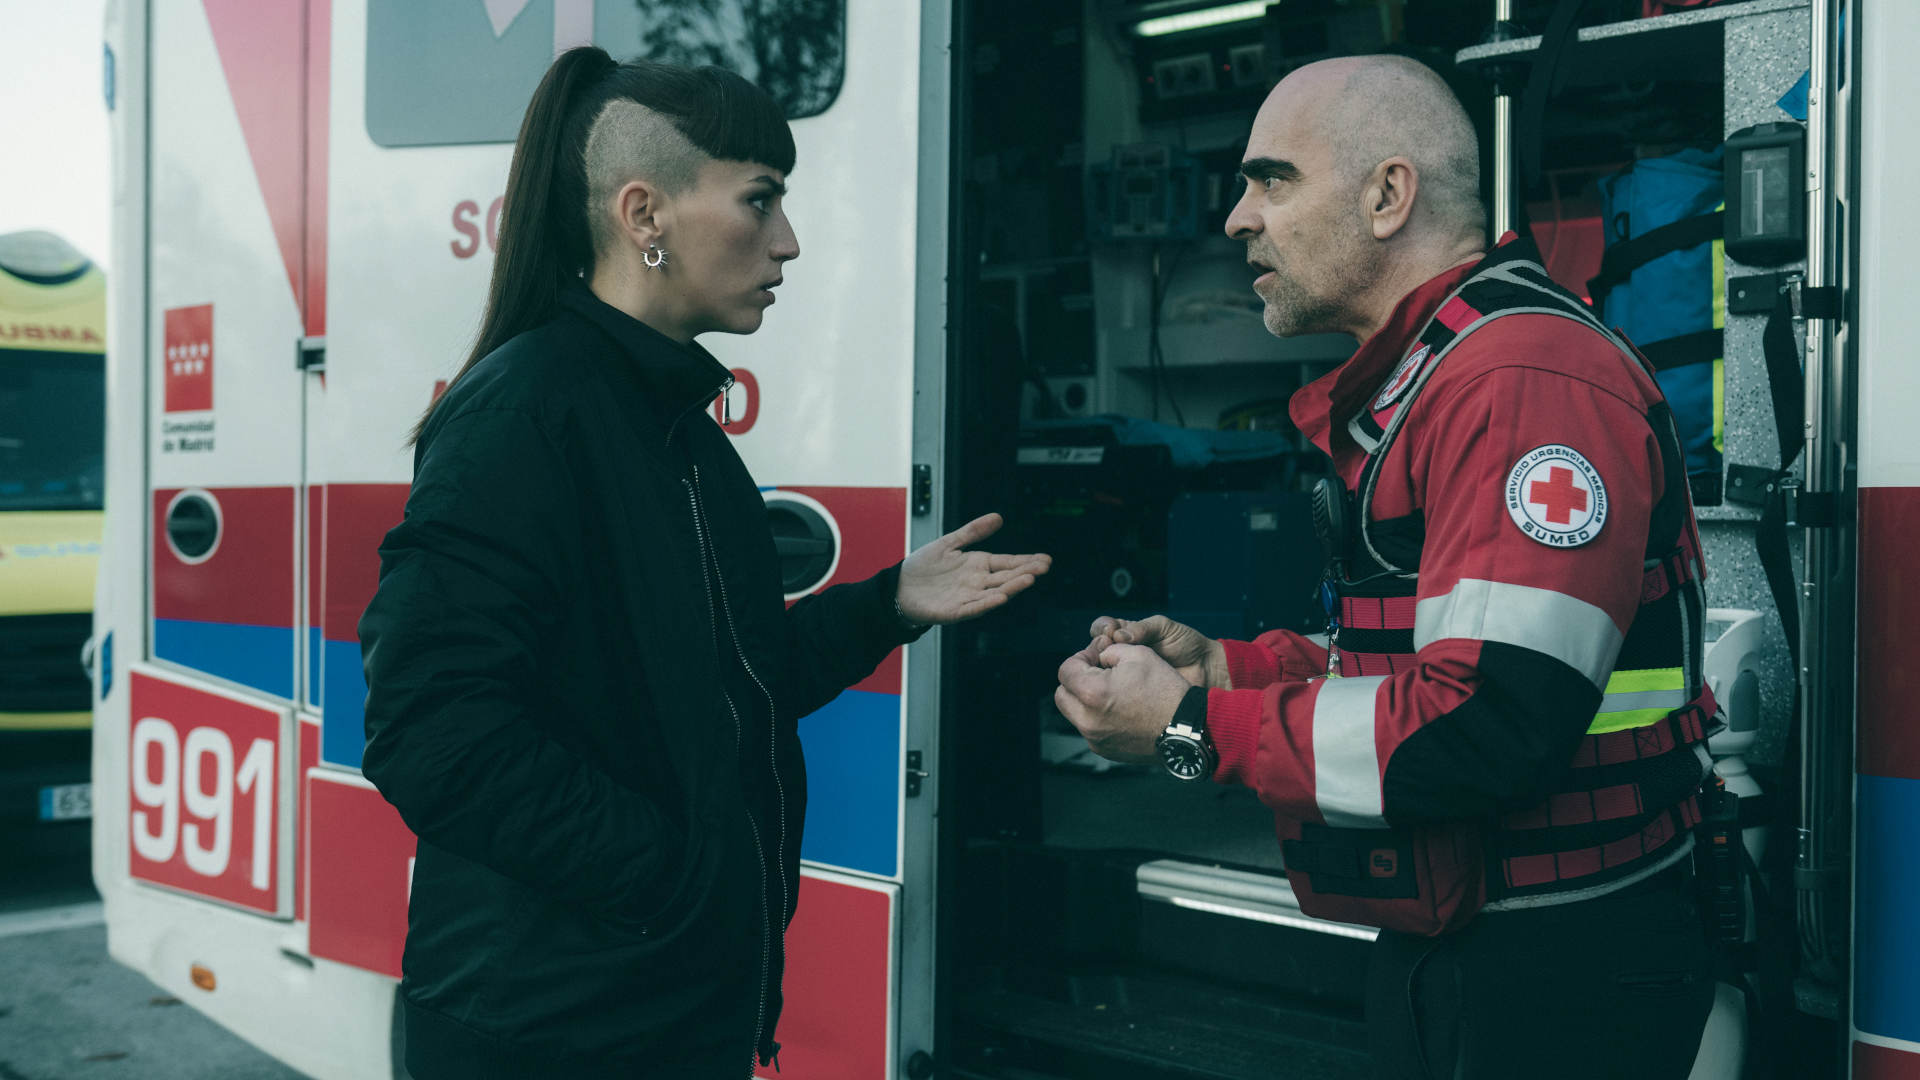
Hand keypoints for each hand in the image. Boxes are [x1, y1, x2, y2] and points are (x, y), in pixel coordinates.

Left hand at [896, 513, 1050, 624]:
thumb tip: (998, 517)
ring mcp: (967, 597)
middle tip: (1044, 567)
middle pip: (1006, 577)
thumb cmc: (924, 566)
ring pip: (995, 592)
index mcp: (978, 566)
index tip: (1045, 559)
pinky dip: (987, 603)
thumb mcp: (949, 543)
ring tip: (1028, 579)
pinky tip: (1001, 597)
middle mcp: (977, 583)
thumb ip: (973, 531)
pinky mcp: (954, 611)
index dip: (1026, 561)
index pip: (1007, 563)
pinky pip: (974, 607)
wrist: (900, 587)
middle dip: (1025, 572)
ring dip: (1012, 587)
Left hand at [1054, 642, 1191, 764]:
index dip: (1081, 657)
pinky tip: (1121, 710)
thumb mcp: (1139, 653)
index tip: (1098, 656)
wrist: (1188, 729)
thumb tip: (1099, 658)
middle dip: (1077, 680)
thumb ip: (1109, 651)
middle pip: (1063, 695)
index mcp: (1092, 693)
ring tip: (1112, 692)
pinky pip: (1091, 729)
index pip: (1066, 670)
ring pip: (1075, 714)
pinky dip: (1099, 717)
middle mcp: (1088, 720)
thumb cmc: (1166, 690)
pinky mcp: (1106, 751)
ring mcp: (1095, 739)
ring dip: (1086, 700)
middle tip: (1099, 673)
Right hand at [1088, 614, 1228, 689]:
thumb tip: (1118, 635)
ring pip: (1101, 671)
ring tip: (1111, 666)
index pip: (1103, 628)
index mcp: (1128, 634)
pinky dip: (1110, 687)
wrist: (1206, 671)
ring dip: (1101, 667)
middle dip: (1097, 647)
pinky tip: (1115, 684)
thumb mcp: (1165, 628)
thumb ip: (1143, 628)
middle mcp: (1123, 653)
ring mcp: (1125, 675)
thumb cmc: (1187, 645)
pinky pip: (1114, 690)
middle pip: (1096, 649)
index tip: (1109, 632)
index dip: (1102, 629)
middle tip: (1109, 648)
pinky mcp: (1130, 693)